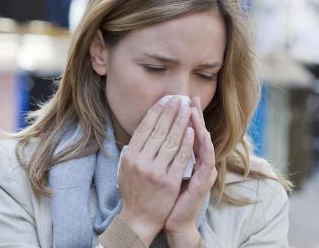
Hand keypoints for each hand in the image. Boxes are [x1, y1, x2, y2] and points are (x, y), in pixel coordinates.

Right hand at [118, 96, 194, 245]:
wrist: (139, 218)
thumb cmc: (133, 191)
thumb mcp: (126, 168)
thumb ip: (133, 149)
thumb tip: (143, 128)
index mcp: (129, 156)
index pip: (144, 128)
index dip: (156, 112)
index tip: (165, 100)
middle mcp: (139, 162)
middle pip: (157, 131)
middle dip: (170, 112)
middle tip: (179, 98)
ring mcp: (154, 172)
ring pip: (170, 141)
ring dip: (180, 122)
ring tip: (188, 109)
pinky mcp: (168, 181)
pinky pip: (179, 158)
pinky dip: (186, 143)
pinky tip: (192, 130)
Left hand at [164, 96, 216, 233]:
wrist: (173, 219)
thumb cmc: (167, 194)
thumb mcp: (164, 169)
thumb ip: (163, 152)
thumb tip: (150, 134)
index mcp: (187, 157)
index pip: (186, 132)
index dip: (182, 115)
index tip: (177, 99)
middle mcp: (198, 161)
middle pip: (196, 133)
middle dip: (192, 114)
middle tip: (189, 97)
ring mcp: (203, 170)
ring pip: (203, 143)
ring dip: (198, 125)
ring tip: (193, 109)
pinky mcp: (205, 181)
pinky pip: (206, 160)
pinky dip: (204, 146)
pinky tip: (202, 134)